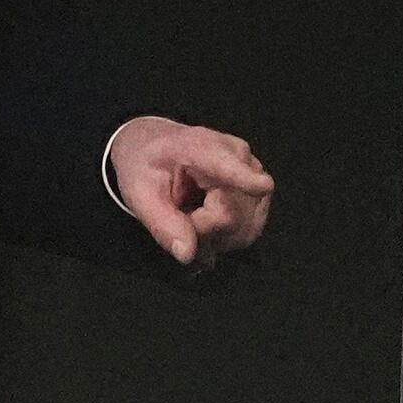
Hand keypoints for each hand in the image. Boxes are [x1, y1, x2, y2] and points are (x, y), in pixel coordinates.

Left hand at [109, 116, 276, 266]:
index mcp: (201, 148)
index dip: (246, 178)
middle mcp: (237, 156)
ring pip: (245, 228)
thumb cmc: (146, 166)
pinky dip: (226, 237)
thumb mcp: (140, 194)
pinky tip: (207, 225)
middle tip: (179, 221)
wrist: (157, 148)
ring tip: (191, 221)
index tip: (262, 185)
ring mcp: (254, 174)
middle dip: (204, 233)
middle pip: (232, 216)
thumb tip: (187, 254)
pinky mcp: (260, 192)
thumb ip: (162, 224)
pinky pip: (250, 230)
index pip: (227, 165)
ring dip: (216, 238)